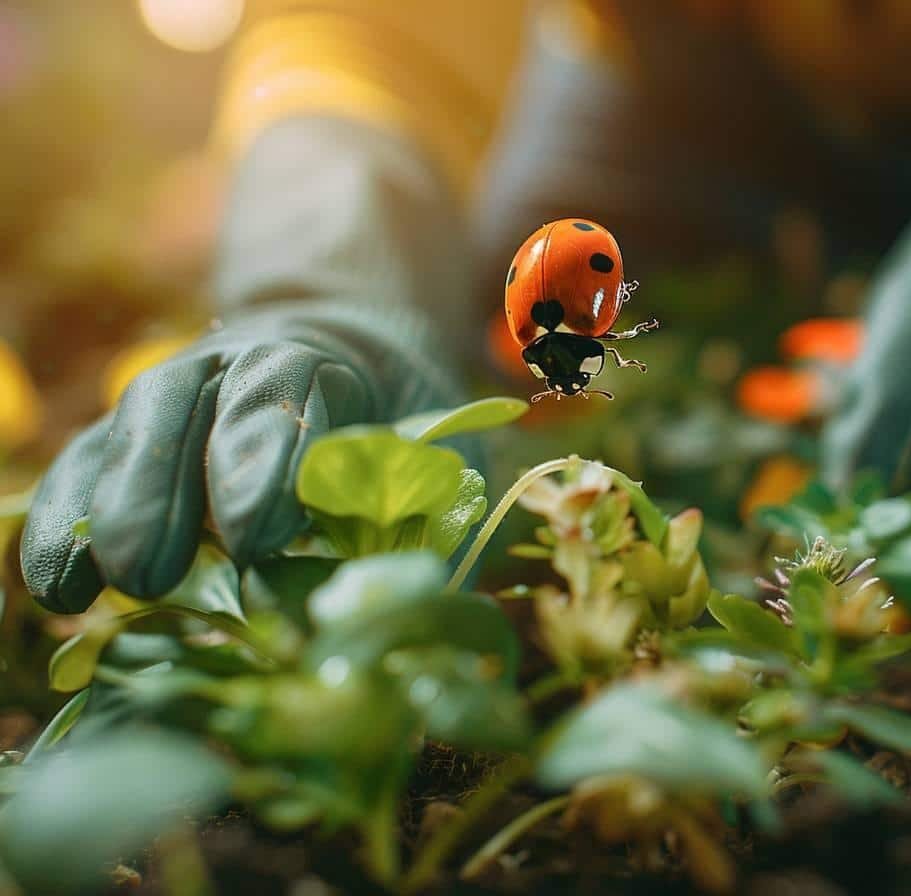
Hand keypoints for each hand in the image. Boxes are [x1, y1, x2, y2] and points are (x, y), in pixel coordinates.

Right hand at [20, 301, 462, 612]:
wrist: (357, 353)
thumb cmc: (405, 425)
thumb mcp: (444, 456)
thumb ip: (428, 518)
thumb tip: (397, 607)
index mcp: (320, 362)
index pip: (284, 395)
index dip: (264, 463)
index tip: (254, 539)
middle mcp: (234, 364)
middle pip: (185, 407)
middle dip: (163, 491)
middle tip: (150, 574)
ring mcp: (177, 392)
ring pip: (126, 432)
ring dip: (101, 511)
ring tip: (79, 591)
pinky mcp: (134, 430)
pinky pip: (86, 465)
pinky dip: (63, 520)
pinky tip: (54, 587)